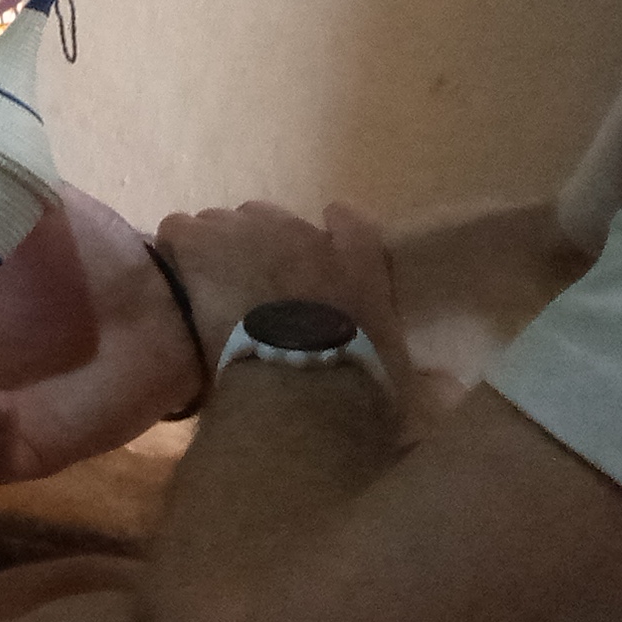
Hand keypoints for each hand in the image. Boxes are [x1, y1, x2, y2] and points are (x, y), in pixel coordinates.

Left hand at [157, 198, 414, 416]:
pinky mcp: (205, 242)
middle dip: (261, 250)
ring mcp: (253, 232)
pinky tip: (173, 283)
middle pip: (273, 222)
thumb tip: (448, 387)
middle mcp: (308, 235)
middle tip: (249, 293)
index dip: (328, 239)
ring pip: (223, 224)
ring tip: (206, 292)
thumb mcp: (407, 392)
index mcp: (363, 262)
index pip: (351, 222)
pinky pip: (179, 230)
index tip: (313, 265)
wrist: (297, 392)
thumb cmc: (358, 399)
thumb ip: (428, 383)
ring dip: (216, 252)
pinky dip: (175, 252)